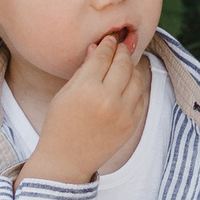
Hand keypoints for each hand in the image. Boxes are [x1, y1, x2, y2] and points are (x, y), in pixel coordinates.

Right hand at [16, 35, 149, 184]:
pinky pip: (140, 97)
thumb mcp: (65, 93)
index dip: (107, 45)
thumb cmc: (59, 124)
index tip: (108, 40)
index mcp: (86, 89)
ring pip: (137, 78)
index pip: (103, 57)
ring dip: (131, 68)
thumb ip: (84, 69)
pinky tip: (127, 85)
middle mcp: (108, 99)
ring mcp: (123, 113)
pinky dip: (135, 88)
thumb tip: (97, 47)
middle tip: (120, 47)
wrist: (66, 160)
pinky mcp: (132, 124)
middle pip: (123, 64)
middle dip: (122, 52)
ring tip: (124, 64)